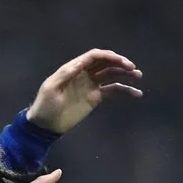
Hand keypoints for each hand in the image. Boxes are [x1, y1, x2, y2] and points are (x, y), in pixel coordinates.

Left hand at [27, 49, 142, 133]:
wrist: (45, 126)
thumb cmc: (45, 106)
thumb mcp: (51, 88)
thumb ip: (66, 74)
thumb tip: (81, 63)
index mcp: (73, 69)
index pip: (94, 57)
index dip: (109, 56)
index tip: (122, 62)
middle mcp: (84, 74)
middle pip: (105, 63)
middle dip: (119, 63)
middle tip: (132, 69)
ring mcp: (90, 85)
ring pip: (111, 74)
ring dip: (125, 73)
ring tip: (138, 76)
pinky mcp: (94, 98)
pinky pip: (112, 91)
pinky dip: (124, 90)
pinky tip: (136, 93)